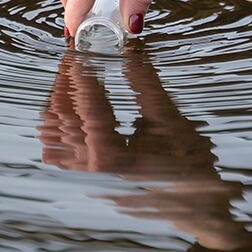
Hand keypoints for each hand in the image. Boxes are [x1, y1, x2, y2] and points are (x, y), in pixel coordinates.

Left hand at [36, 49, 248, 248]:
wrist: (196, 203)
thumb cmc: (189, 164)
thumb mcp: (170, 118)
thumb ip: (144, 82)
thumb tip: (130, 47)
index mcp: (115, 161)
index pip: (90, 111)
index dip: (82, 78)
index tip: (79, 53)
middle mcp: (94, 173)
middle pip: (65, 122)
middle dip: (68, 85)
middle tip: (75, 58)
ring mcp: (87, 179)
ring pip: (54, 136)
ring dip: (60, 104)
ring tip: (72, 78)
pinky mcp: (87, 179)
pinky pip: (57, 153)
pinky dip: (58, 128)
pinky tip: (71, 107)